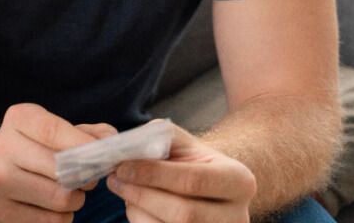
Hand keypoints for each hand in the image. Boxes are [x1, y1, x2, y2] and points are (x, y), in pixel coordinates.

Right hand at [0, 103, 117, 222]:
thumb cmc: (37, 148)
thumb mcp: (59, 130)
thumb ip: (90, 134)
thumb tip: (111, 144)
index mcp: (18, 118)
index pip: (55, 131)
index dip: (85, 146)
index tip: (104, 157)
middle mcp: (3, 147)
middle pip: (61, 168)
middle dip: (85, 177)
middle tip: (88, 178)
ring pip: (60, 198)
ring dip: (75, 199)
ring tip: (70, 192)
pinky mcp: (2, 211)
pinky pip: (52, 221)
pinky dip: (62, 216)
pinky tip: (53, 206)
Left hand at [106, 124, 256, 222]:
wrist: (211, 187)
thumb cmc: (192, 161)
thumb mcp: (182, 142)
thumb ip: (156, 139)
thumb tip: (124, 151)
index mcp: (238, 180)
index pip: (193, 181)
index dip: (153, 175)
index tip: (122, 167)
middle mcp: (238, 216)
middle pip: (184, 214)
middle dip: (142, 196)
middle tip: (115, 180)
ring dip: (138, 211)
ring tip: (124, 191)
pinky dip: (142, 222)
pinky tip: (136, 207)